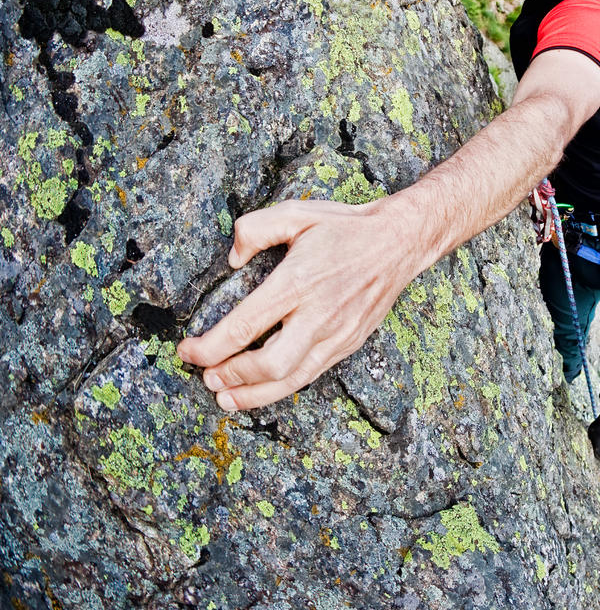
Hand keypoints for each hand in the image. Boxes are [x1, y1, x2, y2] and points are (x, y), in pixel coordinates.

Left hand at [177, 195, 426, 409]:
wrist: (401, 242)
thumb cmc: (346, 228)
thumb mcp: (297, 212)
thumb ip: (255, 229)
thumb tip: (233, 259)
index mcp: (299, 282)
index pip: (246, 325)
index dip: (210, 346)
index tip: (188, 351)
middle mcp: (319, 314)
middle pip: (269, 365)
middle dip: (230, 377)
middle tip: (206, 377)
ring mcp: (338, 334)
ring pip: (291, 380)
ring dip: (253, 394)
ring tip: (225, 397)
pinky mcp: (350, 343)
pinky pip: (312, 374)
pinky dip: (282, 388)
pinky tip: (262, 389)